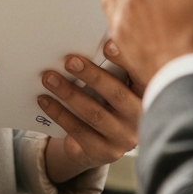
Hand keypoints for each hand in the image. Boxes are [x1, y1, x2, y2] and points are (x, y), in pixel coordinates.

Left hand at [40, 41, 141, 183]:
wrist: (100, 142)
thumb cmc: (107, 100)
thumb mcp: (116, 84)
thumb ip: (112, 67)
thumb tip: (90, 41)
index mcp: (148, 94)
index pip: (142, 76)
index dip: (126, 60)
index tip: (107, 45)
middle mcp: (140, 118)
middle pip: (117, 95)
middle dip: (91, 76)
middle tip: (69, 61)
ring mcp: (124, 138)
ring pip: (94, 114)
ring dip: (69, 93)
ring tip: (49, 78)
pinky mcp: (105, 152)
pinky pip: (79, 131)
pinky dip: (59, 113)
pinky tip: (45, 100)